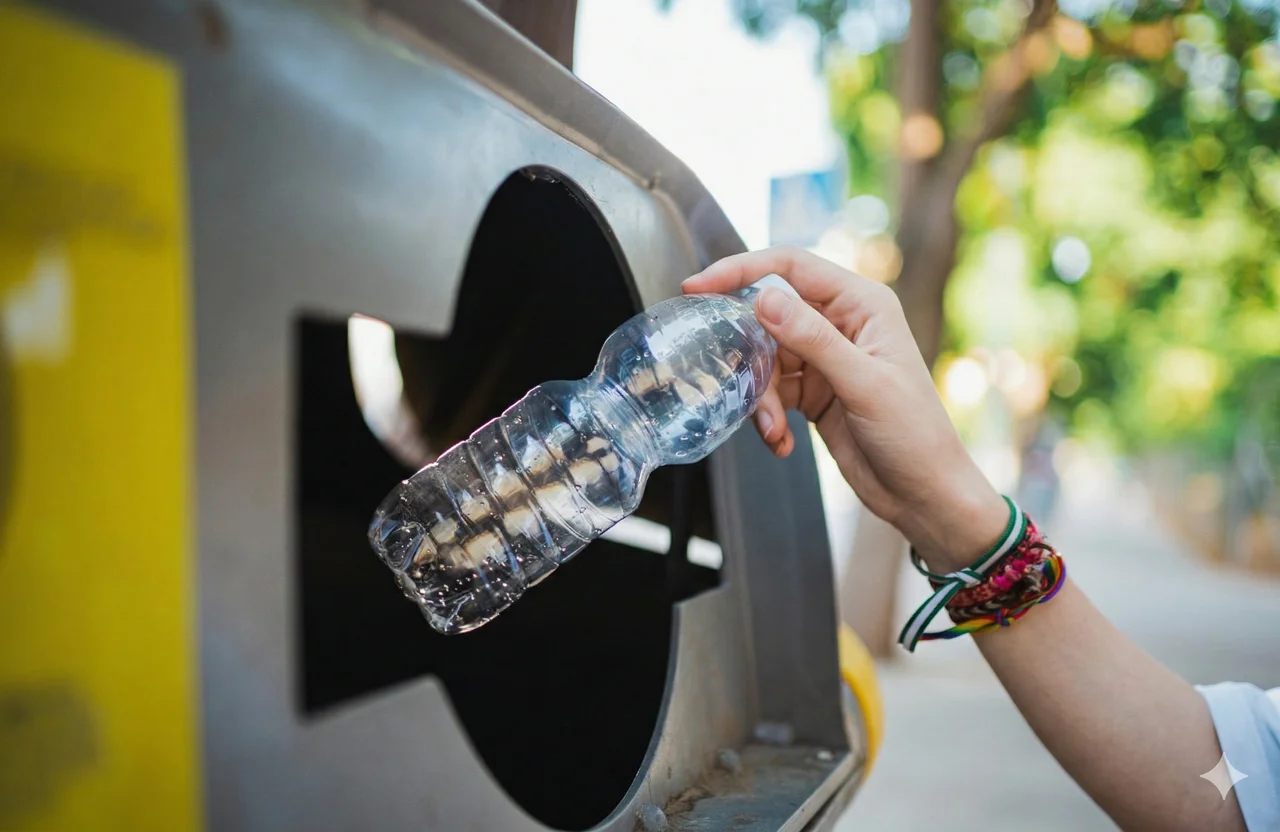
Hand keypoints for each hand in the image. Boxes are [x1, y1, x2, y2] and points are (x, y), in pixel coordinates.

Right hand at [682, 246, 1007, 570]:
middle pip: (769, 316)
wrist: (924, 494)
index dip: (741, 270)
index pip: (790, 267)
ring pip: (766, 358)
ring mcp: (826, 358)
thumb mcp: (862, 383)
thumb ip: (812, 339)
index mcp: (862, 304)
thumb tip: (763, 298)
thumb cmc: (913, 434)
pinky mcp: (814, 391)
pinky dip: (767, 417)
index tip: (698, 286)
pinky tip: (781, 443)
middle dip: (748, 354)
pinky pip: (771, 390)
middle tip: (731, 382)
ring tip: (772, 430)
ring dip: (759, 396)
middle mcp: (842, 323)